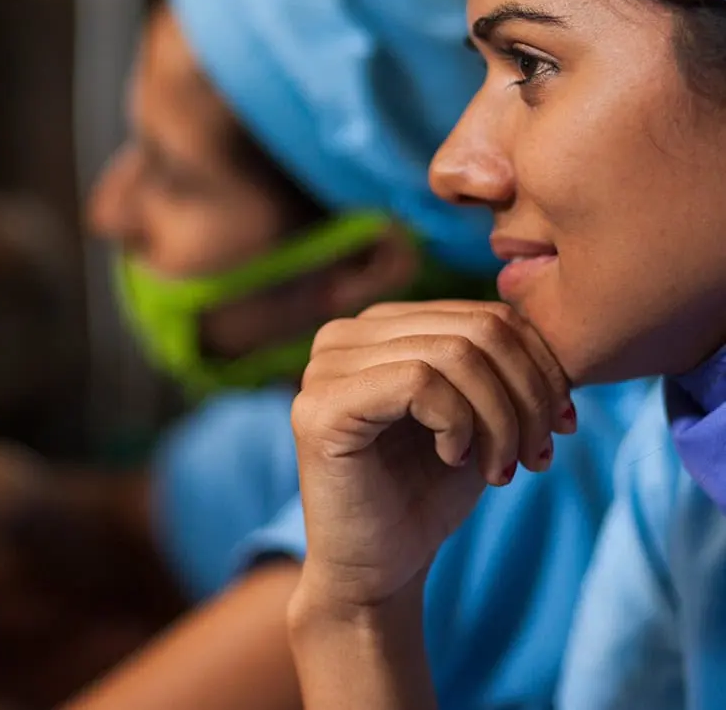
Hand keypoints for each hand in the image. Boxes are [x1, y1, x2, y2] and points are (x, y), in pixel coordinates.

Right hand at [291, 300, 575, 613]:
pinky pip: (419, 383)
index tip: (564, 423)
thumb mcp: (477, 416)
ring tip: (503, 468)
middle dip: (528, 396)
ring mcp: (325, 367)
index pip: (483, 314)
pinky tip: (455, 460)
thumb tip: (558, 333)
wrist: (377, 570)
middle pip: (475, 330)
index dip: (540, 366)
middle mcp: (344, 335)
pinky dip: (458, 424)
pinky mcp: (321, 407)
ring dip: (501, 419)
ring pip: (454, 354)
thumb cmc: (425, 493)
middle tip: (539, 454)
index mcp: (379, 327)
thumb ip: (497, 365)